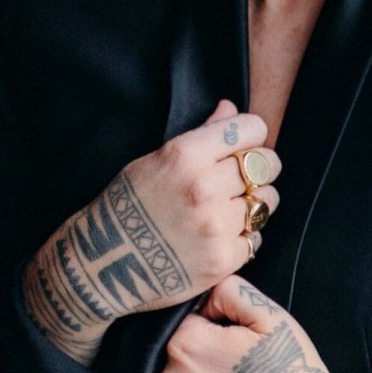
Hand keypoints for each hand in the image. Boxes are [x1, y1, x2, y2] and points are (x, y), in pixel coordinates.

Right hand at [21, 100, 282, 364]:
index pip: (251, 128)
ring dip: (255, 202)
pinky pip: (257, 236)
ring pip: (267, 200)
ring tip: (230, 208)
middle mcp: (204, 187)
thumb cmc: (127, 207)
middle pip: (267, 163)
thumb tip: (230, 108)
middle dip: (260, 168)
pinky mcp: (223, 258)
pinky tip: (220, 235)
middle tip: (243, 179)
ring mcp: (216, 224)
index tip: (245, 144)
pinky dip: (244, 235)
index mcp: (185, 156)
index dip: (251, 134)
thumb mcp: (154, 161)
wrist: (104, 264)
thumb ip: (200, 135)